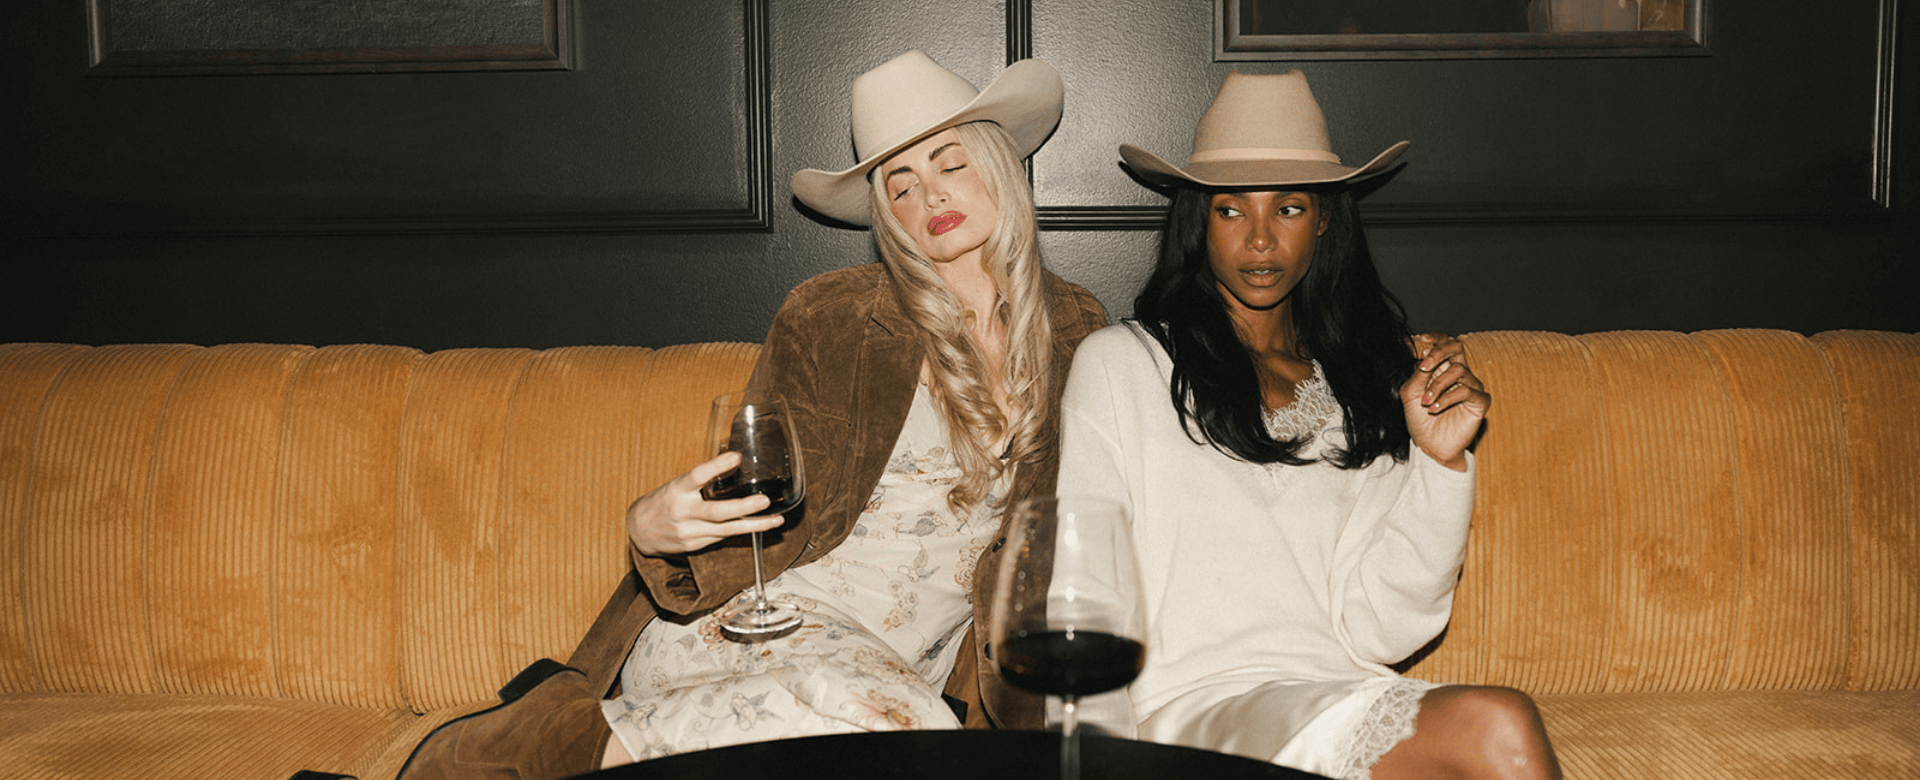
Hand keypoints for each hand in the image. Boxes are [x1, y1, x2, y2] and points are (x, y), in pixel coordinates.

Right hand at [626, 451, 784, 556]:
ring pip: (726, 530)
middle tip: (764, 501)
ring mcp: (689, 531)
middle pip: (715, 511)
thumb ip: (701, 480)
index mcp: (676, 490)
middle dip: (743, 507)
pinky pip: (722, 537)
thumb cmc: (664, 502)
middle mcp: (682, 512)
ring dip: (754, 526)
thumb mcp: (677, 485)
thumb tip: (734, 461)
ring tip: (775, 520)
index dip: (716, 466)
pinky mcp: (695, 545)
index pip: (696, 476)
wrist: (638, 531)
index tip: (735, 456)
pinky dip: (741, 531)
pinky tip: (759, 526)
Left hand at [1401, 334, 1488, 471]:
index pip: (1445, 345)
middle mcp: (1459, 375)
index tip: (1421, 339)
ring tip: (1425, 402)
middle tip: (1424, 366)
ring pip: (1459, 370)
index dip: (1436, 338)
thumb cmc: (1420, 420)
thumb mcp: (1411, 393)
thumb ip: (1418, 373)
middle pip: (1457, 348)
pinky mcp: (1480, 402)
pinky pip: (1467, 390)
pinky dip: (1447, 398)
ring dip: (1437, 385)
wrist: (1430, 446)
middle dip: (1439, 352)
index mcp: (1443, 369)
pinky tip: (1434, 408)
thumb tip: (1424, 353)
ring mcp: (1471, 387)